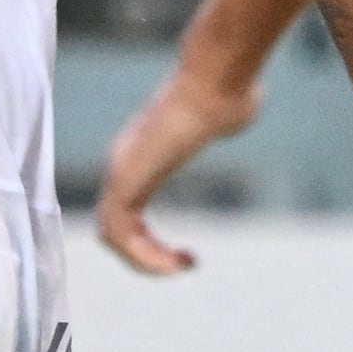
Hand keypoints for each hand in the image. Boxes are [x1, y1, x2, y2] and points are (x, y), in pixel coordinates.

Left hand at [93, 52, 259, 277]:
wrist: (217, 85)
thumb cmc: (227, 93)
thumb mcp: (225, 114)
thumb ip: (222, 120)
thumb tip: (241, 105)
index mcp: (141, 157)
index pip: (125, 213)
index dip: (147, 241)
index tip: (183, 254)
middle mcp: (123, 165)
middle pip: (112, 229)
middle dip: (145, 256)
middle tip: (183, 264)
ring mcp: (120, 172)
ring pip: (111, 235)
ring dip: (145, 261)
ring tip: (181, 267)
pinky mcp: (124, 179)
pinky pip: (118, 233)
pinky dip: (142, 256)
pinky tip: (175, 262)